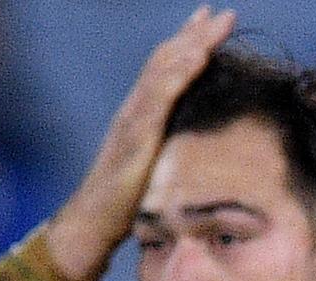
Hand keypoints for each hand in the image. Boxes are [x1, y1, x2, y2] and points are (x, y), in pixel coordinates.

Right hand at [48, 6, 235, 280]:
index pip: (166, 71)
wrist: (92, 223)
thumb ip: (167, 151)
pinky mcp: (135, 137)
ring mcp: (132, 120)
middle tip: (223, 13)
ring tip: (216, 22)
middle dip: (196, 34)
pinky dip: (180, 73)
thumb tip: (192, 150)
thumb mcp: (151, 170)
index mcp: (141, 117)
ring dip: (192, 44)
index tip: (209, 23)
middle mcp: (134, 110)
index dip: (187, 44)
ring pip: (163, 70)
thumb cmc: (123, 204)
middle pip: (167, 61)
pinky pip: (159, 97)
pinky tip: (199, 55)